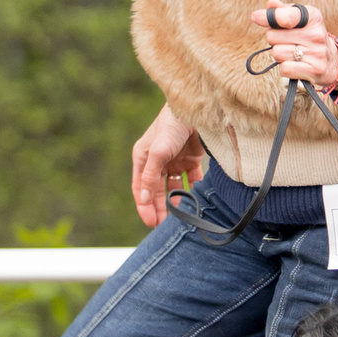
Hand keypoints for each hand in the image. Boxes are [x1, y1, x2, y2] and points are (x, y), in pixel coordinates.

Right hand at [131, 104, 204, 228]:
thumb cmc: (171, 126)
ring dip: (175, 202)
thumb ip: (151, 176)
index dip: (144, 206)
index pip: (141, 188)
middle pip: (157, 191)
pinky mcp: (191, 160)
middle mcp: (157, 162)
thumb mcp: (158, 152)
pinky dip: (192, 190)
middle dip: (159, 208)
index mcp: (143, 159)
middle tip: (163, 226)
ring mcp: (174, 161)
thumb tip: (144, 199)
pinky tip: (194, 202)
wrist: (196, 110)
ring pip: (173, 188)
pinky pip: (191, 180)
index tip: (150, 223)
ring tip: (179, 218)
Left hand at [252, 0, 337, 93]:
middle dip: (274, 39)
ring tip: (293, 53)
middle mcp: (316, 34)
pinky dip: (285, 68)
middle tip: (287, 41)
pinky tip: (295, 64)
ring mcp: (316, 53)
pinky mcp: (314, 70)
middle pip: (273, 36)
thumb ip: (283, 10)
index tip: (255, 17)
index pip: (285, 16)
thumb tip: (271, 4)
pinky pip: (284, 68)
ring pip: (276, 53)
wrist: (330, 61)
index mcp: (313, 17)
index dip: (267, 17)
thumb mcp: (299, 19)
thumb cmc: (308, 36)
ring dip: (279, 54)